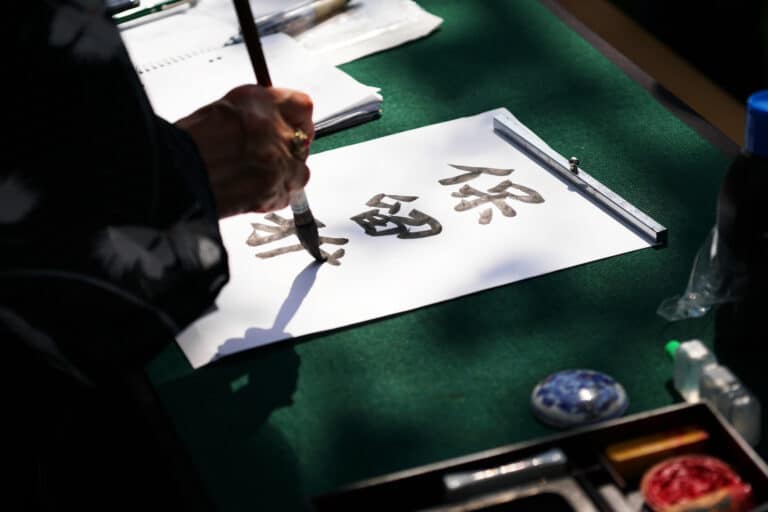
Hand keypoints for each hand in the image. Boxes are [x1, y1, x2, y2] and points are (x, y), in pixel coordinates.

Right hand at [176, 85, 313, 217]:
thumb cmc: (186, 144)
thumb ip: (254, 114)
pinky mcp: (272, 189)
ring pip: (300, 171)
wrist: (172, 173)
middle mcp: (272, 128)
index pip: (301, 106)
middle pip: (303, 141)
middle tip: (271, 158)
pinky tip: (252, 192)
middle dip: (290, 151)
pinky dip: (272, 197)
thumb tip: (271, 123)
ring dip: (285, 176)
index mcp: (258, 102)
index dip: (299, 120)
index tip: (297, 128)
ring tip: (259, 178)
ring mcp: (276, 160)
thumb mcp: (222, 111)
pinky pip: (286, 196)